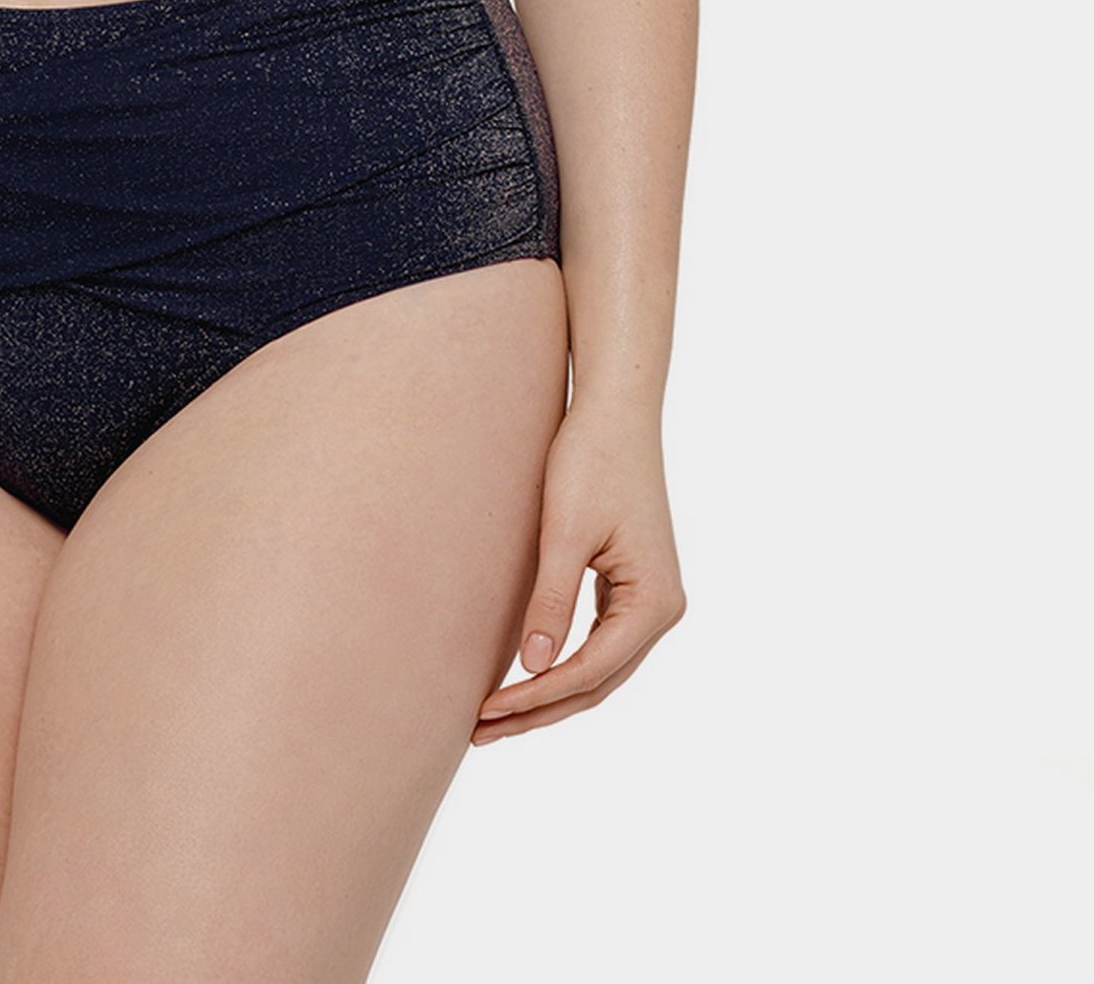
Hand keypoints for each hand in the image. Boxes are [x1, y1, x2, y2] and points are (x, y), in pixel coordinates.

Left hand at [472, 402, 685, 742]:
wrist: (615, 409)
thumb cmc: (591, 459)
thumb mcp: (565, 532)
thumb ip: (552, 601)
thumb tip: (533, 668)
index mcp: (655, 603)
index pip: (589, 672)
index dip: (534, 697)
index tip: (483, 710)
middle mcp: (663, 609)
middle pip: (597, 682)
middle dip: (539, 710)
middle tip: (479, 732)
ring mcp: (651, 599)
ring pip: (599, 669)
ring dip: (549, 693)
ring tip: (493, 717)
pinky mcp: (632, 585)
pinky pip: (598, 642)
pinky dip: (562, 663)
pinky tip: (524, 675)